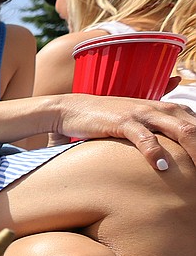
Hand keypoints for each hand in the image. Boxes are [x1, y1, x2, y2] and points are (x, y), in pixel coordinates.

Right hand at [59, 94, 195, 169]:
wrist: (73, 109)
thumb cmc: (107, 115)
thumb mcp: (138, 114)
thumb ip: (161, 114)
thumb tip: (178, 87)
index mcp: (169, 109)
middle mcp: (161, 109)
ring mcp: (143, 114)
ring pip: (181, 130)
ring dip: (194, 151)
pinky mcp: (124, 122)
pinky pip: (145, 138)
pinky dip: (155, 153)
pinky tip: (161, 168)